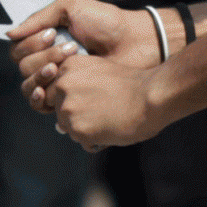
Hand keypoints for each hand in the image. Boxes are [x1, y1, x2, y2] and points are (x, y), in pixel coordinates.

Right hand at [7, 0, 161, 86]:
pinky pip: (41, 105)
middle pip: (22, 67)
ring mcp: (58, 80)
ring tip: (64, 65)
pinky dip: (40, 98)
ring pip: (28, 85)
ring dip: (41, 74)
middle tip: (70, 48)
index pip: (18, 48)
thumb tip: (9, 34)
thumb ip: (38, 18)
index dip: (31, 43)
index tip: (52, 33)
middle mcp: (48, 60)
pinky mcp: (68, 97)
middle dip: (42, 56)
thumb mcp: (70, 8)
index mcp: (46, 40)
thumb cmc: (106, 22)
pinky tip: (49, 88)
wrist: (134, 43)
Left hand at [23, 50, 161, 149]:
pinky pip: (80, 140)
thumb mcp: (98, 71)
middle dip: (75, 114)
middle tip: (101, 111)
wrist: (151, 96)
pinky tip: (110, 130)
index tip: (91, 99)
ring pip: (67, 126)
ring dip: (84, 128)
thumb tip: (59, 116)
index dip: (73, 97)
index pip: (55, 89)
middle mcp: (62, 85)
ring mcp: (67, 108)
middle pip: (58, 109)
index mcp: (67, 66)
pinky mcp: (76, 128)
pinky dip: (94, 140)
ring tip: (108, 120)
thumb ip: (77, 83)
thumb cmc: (132, 84)